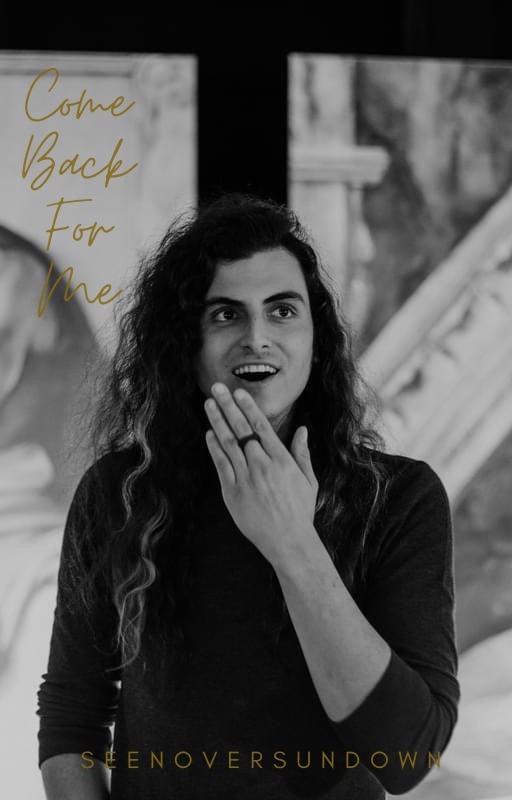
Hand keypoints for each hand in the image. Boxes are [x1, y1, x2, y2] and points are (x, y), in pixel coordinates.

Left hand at [204, 382, 318, 566]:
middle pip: (241, 429)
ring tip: (209, 404)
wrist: (287, 541)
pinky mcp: (232, 492)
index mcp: (282, 460)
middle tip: (217, 388)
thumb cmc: (300, 511)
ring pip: (228, 443)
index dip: (248, 407)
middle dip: (228, 406)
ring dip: (217, 421)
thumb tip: (302, 430)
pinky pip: (221, 464)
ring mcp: (246, 478)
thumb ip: (302, 454)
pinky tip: (209, 433)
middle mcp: (262, 465)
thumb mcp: (308, 480)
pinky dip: (214, 447)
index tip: (239, 392)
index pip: (262, 426)